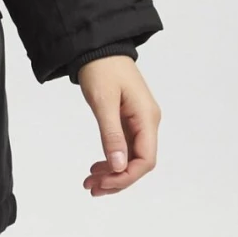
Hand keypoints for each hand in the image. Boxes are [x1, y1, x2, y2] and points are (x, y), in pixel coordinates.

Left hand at [77, 55, 160, 195]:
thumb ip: (111, 134)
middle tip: (91, 188)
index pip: (146, 159)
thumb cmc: (102, 69)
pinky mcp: (128, 120)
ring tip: (90, 182)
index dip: (126, 176)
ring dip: (112, 173)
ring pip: (131, 157)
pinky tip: (96, 167)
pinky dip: (111, 160)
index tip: (103, 183)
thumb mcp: (104, 102)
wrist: (99, 48)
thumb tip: (118, 166)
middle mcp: (147, 122)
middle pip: (139, 162)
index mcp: (146, 118)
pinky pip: (124, 147)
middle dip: (117, 179)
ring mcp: (139, 122)